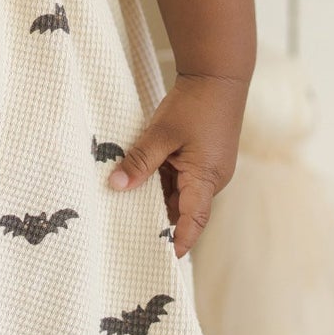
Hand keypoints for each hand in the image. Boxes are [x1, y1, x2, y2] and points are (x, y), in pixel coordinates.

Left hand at [107, 70, 245, 257]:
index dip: (179, 240)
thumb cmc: (196, 104)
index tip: (164, 259)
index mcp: (207, 177)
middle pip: (184, 210)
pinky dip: (161, 185)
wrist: (218, 75)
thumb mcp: (162, 133)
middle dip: (160, 223)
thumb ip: (139, 161)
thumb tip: (115, 186)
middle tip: (130, 239)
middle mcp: (212, 178)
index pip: (193, 220)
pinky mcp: (202, 159)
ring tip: (127, 213)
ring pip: (180, 195)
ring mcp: (208, 169)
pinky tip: (138, 185)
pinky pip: (180, 180)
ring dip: (158, 200)